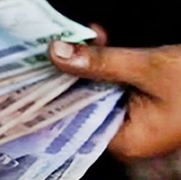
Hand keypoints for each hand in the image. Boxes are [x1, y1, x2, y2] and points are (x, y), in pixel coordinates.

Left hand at [49, 40, 180, 159]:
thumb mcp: (149, 68)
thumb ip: (101, 62)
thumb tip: (56, 53)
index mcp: (124, 142)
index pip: (73, 120)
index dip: (52, 95)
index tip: (31, 72)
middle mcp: (126, 137)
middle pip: (83, 105)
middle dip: (68, 75)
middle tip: (45, 46)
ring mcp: (136, 122)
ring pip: (97, 93)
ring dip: (88, 65)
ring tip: (69, 37)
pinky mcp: (144, 106)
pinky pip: (115, 87)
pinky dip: (107, 66)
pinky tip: (96, 41)